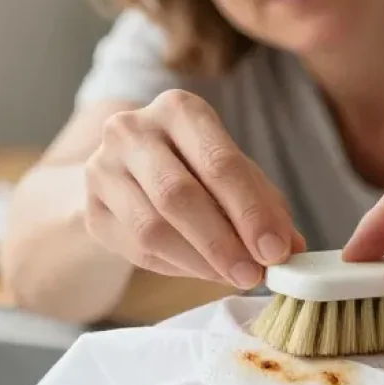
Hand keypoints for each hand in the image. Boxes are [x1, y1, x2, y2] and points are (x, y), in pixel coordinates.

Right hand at [84, 89, 304, 287]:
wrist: (131, 173)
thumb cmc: (196, 168)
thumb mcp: (236, 174)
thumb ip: (265, 206)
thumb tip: (291, 248)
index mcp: (178, 109)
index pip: (219, 162)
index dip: (250, 211)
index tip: (275, 251)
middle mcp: (132, 130)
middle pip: (179, 195)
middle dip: (223, 242)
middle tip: (253, 274)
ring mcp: (103, 168)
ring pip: (152, 228)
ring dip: (199, 261)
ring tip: (232, 276)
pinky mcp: (92, 209)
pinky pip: (136, 249)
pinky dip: (177, 267)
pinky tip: (203, 270)